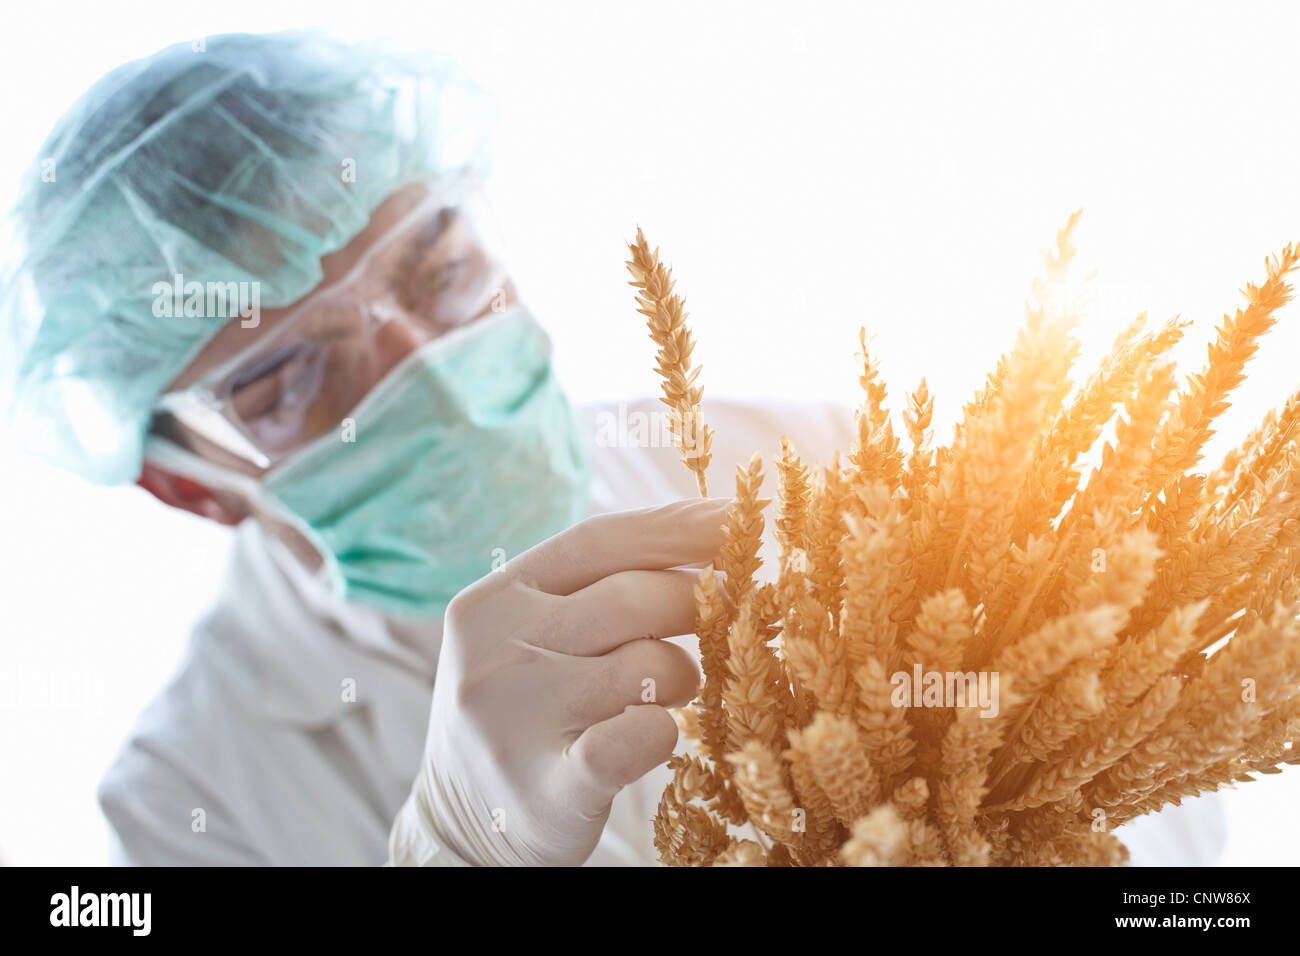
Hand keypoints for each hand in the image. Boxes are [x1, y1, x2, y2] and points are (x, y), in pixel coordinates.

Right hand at [389, 497, 729, 865]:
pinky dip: (663, 729)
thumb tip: (708, 539)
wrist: (463, 824)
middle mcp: (495, 652)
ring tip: (671, 689)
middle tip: (722, 620)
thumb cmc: (525, 711)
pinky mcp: (549, 787)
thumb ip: (597, 587)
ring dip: (683, 674)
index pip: (597, 541)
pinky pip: (640, 735)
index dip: (677, 526)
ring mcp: (517, 720)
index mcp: (493, 600)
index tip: (739, 519)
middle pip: (630, 598)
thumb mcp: (532, 636)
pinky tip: (652, 734)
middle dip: (695, 603)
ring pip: (646, 663)